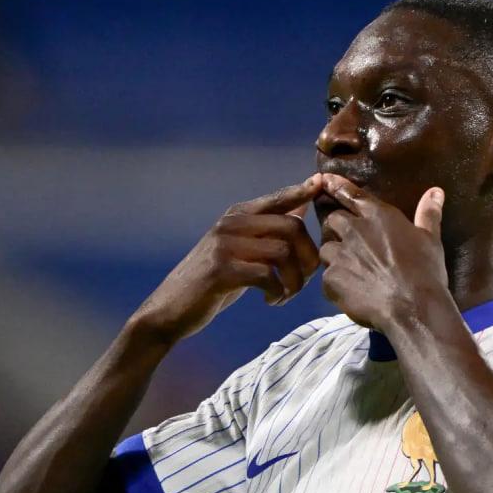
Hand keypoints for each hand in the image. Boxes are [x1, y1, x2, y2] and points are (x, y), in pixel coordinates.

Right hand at [133, 175, 323, 341]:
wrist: (171, 309)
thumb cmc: (213, 281)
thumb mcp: (241, 250)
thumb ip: (268, 228)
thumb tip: (302, 201)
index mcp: (238, 216)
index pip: (278, 198)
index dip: (301, 191)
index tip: (320, 184)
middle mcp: (231, 224)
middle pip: (292, 227)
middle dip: (308, 258)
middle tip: (301, 282)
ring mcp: (225, 245)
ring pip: (283, 252)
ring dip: (294, 281)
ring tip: (285, 295)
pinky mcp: (221, 269)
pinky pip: (267, 275)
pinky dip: (277, 292)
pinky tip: (271, 300)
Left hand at [318, 173, 448, 330]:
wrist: (414, 308)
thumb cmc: (425, 271)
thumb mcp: (431, 240)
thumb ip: (428, 213)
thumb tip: (436, 191)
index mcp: (378, 216)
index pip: (351, 194)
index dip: (336, 186)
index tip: (324, 180)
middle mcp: (354, 230)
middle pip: (333, 220)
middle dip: (337, 228)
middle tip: (348, 242)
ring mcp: (340, 254)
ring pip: (326, 249)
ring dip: (335, 256)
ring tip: (350, 270)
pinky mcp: (331, 279)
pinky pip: (327, 277)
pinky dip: (336, 283)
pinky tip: (351, 292)